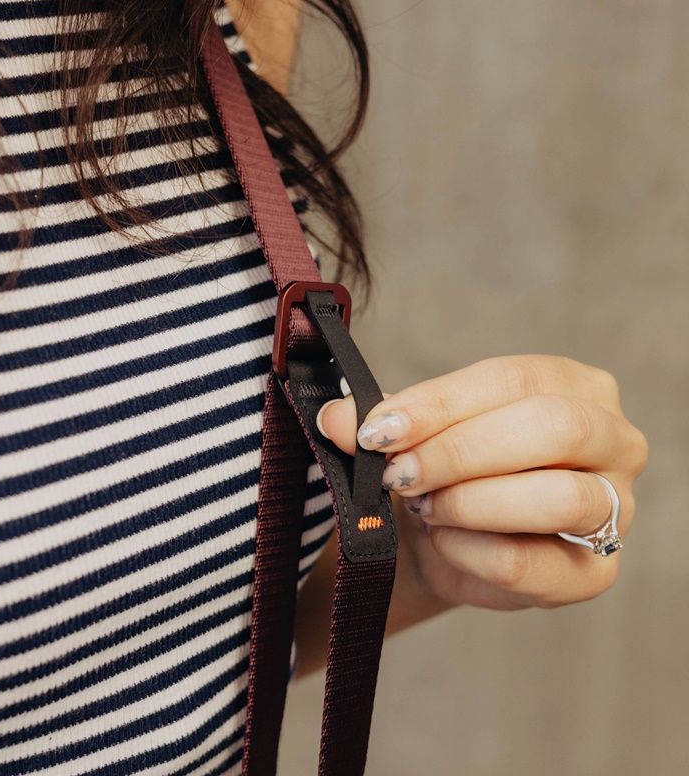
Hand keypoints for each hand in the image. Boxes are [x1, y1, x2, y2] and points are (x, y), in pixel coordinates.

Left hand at [317, 355, 647, 610]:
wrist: (446, 539)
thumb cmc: (443, 471)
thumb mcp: (411, 435)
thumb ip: (376, 422)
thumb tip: (337, 419)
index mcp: (575, 385)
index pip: (514, 379)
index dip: (440, 404)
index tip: (378, 429)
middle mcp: (613, 439)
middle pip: (550, 427)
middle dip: (457, 452)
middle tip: (398, 474)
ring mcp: (616, 510)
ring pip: (555, 497)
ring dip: (467, 502)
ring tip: (423, 506)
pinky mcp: (593, 574)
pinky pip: (527, 562)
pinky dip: (468, 552)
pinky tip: (443, 541)